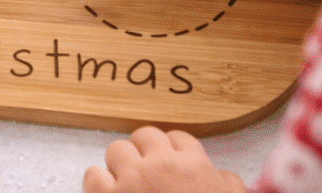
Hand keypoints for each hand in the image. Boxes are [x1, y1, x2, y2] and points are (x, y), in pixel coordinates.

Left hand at [83, 126, 247, 192]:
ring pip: (117, 149)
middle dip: (145, 153)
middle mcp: (162, 165)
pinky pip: (93, 175)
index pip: (178, 138)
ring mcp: (134, 178)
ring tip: (127, 185)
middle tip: (147, 174)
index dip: (172, 151)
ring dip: (121, 166)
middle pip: (145, 136)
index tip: (170, 165)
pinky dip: (98, 183)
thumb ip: (228, 185)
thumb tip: (221, 175)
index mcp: (194, 166)